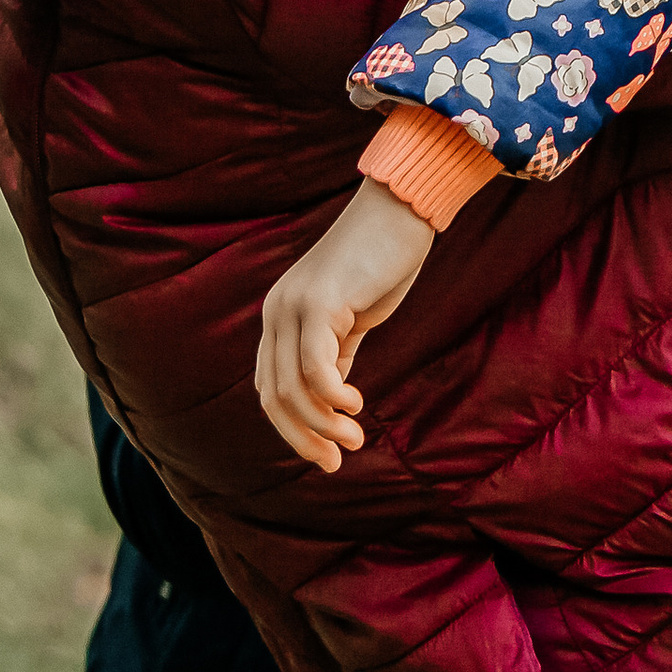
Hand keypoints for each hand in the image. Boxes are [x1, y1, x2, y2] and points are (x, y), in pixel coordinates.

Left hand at [257, 177, 438, 468]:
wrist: (400, 211)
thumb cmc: (382, 261)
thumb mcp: (353, 317)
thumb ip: (338, 353)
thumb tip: (333, 398)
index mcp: (280, 318)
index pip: (271, 388)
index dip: (294, 429)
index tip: (328, 454)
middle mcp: (276, 313)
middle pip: (274, 397)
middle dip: (303, 438)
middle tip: (337, 460)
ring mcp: (293, 307)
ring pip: (292, 389)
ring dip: (323, 425)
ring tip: (354, 439)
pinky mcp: (319, 304)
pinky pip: (314, 368)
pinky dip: (331, 398)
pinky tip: (356, 405)